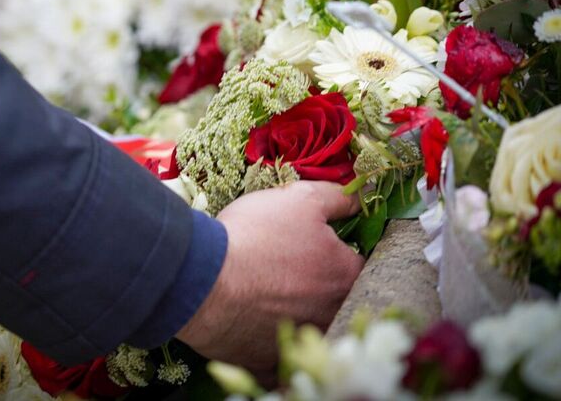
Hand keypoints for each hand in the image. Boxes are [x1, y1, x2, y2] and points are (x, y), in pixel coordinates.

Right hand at [176, 181, 363, 372]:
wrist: (202, 279)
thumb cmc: (255, 236)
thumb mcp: (300, 199)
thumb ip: (337, 198)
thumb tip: (359, 198)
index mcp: (346, 277)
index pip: (357, 262)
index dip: (335, 249)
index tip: (311, 243)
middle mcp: (331, 316)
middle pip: (333, 298)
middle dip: (316, 284)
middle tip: (285, 268)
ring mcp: (299, 343)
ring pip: (305, 327)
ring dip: (293, 313)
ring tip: (265, 293)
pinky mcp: (268, 363)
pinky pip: (274, 355)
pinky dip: (265, 340)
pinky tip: (250, 322)